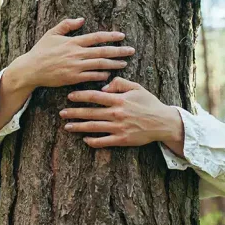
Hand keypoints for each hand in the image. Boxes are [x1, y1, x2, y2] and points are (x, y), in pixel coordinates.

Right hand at [7, 18, 135, 90]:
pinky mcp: (73, 78)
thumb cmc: (41, 51)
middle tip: (131, 50)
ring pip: (99, 65)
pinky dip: (101, 75)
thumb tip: (81, 19)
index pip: (96, 37)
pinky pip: (91, 77)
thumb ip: (67, 25)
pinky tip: (109, 74)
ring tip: (124, 63)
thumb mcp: (52, 33)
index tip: (122, 36)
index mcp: (73, 42)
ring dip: (114, 64)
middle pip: (102, 52)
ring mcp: (75, 67)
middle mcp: (76, 54)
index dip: (110, 36)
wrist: (31, 69)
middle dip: (118, 51)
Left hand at [59, 77, 184, 152]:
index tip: (69, 96)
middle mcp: (116, 114)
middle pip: (90, 113)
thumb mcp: (136, 88)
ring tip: (67, 126)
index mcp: (119, 100)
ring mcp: (118, 128)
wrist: (163, 122)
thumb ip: (119, 83)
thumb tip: (103, 87)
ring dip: (78, 127)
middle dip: (74, 113)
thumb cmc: (149, 103)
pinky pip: (103, 141)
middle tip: (62, 113)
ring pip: (93, 127)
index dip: (81, 96)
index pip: (95, 97)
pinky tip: (84, 139)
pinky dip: (92, 141)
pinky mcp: (122, 140)